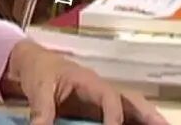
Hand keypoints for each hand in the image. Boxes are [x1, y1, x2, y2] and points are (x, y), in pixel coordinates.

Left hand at [3, 39, 169, 124]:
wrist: (32, 62)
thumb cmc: (38, 70)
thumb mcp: (38, 89)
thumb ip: (41, 110)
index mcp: (88, 80)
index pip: (108, 96)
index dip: (113, 115)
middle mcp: (100, 89)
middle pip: (130, 100)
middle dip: (148, 115)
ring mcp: (101, 100)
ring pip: (130, 109)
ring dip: (144, 119)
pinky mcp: (97, 110)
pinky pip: (119, 117)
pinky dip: (131, 122)